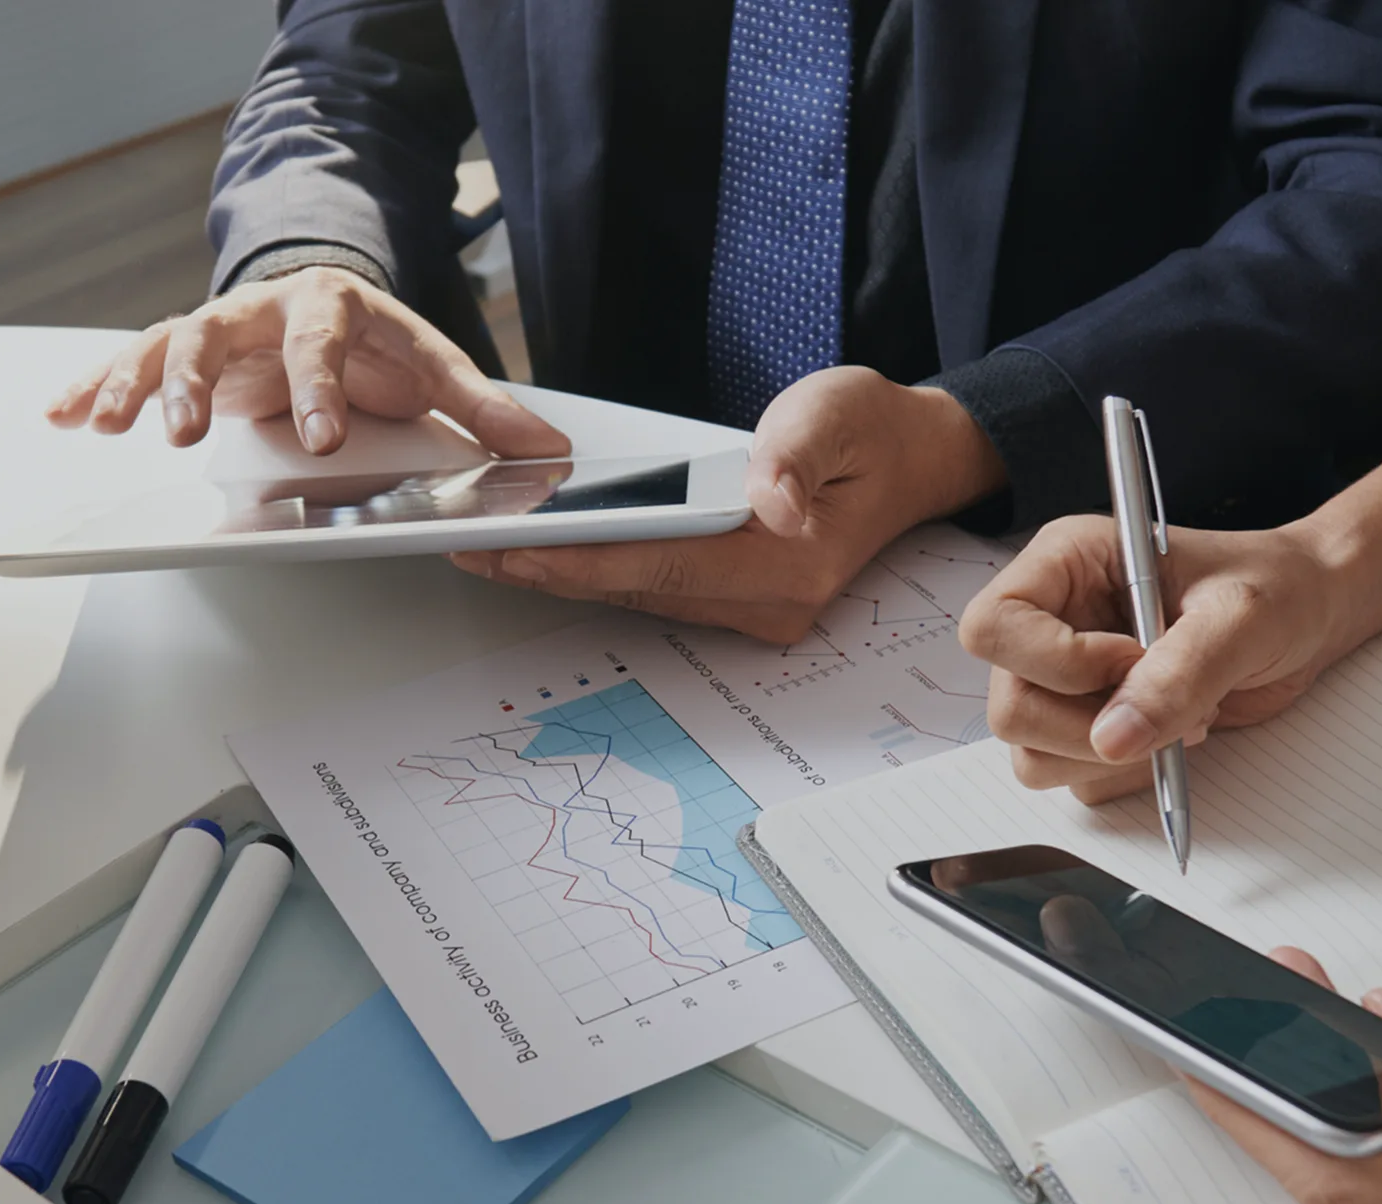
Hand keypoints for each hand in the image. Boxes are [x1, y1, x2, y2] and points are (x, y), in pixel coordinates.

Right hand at [43, 265, 566, 456]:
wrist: (326, 304)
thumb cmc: (377, 348)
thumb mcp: (433, 370)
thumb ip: (483, 409)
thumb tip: (548, 448)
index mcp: (331, 307)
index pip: (321, 342)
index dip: (318, 390)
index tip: (322, 440)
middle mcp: (263, 310)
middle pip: (221, 335)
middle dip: (200, 384)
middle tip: (190, 436)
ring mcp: (216, 331)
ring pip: (164, 345)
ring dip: (133, 385)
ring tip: (104, 424)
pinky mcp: (181, 355)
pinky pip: (128, 365)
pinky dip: (90, 386)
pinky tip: (60, 415)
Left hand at [451, 366, 1001, 641]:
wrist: (913, 458)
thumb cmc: (872, 430)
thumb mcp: (836, 414)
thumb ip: (796, 454)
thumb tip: (769, 501)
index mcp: (790, 564)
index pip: (663, 566)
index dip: (583, 560)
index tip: (515, 549)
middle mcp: (769, 605)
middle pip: (636, 590)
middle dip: (549, 571)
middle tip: (469, 547)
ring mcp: (752, 611)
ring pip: (637, 594)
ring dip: (562, 574)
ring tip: (487, 548)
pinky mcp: (736, 600)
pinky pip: (652, 587)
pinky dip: (596, 567)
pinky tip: (545, 547)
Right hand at [958, 515, 1365, 801]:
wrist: (1310, 615)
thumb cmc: (1276, 587)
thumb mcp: (1240, 615)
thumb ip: (1180, 671)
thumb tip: (1113, 739)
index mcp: (1064, 563)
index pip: (994, 626)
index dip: (1055, 660)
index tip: (1131, 659)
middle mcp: (1051, 622)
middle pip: (1008, 708)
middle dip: (1089, 726)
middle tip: (1167, 707)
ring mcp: (1065, 681)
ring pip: (1033, 755)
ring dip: (1113, 756)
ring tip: (1182, 715)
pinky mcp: (1090, 726)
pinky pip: (1077, 779)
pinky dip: (1130, 773)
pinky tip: (1177, 730)